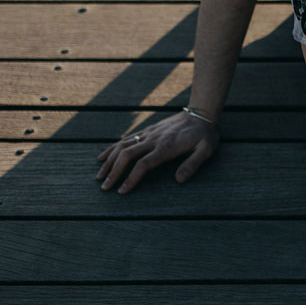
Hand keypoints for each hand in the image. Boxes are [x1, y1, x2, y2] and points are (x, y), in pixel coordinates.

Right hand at [95, 111, 220, 194]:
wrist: (201, 113)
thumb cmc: (205, 135)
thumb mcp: (206, 149)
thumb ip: (193, 164)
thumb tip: (179, 180)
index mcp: (166, 147)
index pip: (143, 164)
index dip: (131, 178)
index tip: (122, 191)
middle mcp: (154, 140)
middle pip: (127, 155)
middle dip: (114, 172)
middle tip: (104, 187)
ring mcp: (149, 134)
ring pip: (123, 146)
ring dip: (109, 161)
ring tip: (99, 176)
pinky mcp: (147, 131)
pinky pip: (126, 139)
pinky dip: (112, 148)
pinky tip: (102, 157)